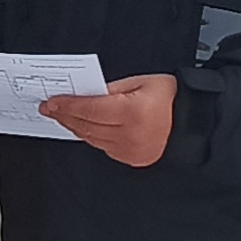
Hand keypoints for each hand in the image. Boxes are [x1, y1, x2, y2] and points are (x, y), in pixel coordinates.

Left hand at [40, 73, 175, 167]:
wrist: (191, 122)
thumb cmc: (169, 98)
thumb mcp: (140, 82)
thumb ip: (110, 88)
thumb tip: (84, 93)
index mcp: (132, 112)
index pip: (90, 109)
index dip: (68, 105)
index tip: (52, 102)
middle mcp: (129, 134)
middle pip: (87, 125)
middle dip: (65, 116)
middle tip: (49, 108)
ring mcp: (129, 149)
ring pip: (91, 138)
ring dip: (74, 126)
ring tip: (62, 116)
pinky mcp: (129, 158)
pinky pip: (102, 146)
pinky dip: (89, 135)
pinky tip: (81, 127)